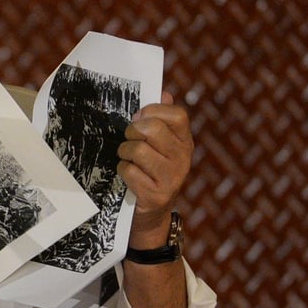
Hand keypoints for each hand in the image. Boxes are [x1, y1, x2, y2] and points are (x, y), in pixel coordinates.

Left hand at [117, 92, 193, 244]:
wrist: (149, 215)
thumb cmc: (149, 171)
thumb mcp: (159, 146)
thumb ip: (161, 120)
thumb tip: (164, 93)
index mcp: (185, 141)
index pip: (177, 114)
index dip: (152, 112)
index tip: (138, 118)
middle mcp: (183, 158)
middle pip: (153, 129)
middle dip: (133, 132)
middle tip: (129, 140)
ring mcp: (172, 178)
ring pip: (138, 150)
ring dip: (124, 152)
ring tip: (127, 159)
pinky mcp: (156, 195)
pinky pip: (129, 171)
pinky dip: (122, 171)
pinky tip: (127, 177)